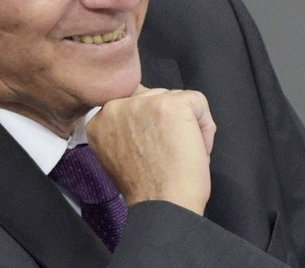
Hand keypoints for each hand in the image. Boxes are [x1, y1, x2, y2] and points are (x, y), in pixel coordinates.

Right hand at [86, 86, 215, 214]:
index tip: (152, 148)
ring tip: (179, 153)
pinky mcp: (172, 104)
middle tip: (166, 153)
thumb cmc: (145, 188)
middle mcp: (116, 105)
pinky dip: (205, 127)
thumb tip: (148, 113)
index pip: (132, 104)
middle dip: (167, 122)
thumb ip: (124, 127)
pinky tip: (195, 149)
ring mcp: (144, 102)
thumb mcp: (118, 152)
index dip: (149, 124)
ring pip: (176, 98)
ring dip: (185, 124)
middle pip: (154, 97)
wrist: (162, 206)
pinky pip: (198, 102)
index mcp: (100, 119)